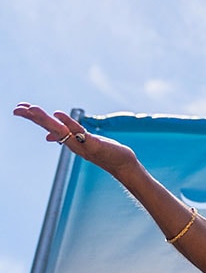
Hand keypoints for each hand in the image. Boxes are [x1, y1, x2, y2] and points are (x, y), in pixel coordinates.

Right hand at [13, 103, 136, 174]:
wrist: (121, 164)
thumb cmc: (104, 152)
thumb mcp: (83, 142)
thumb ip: (68, 136)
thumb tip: (48, 136)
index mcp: (68, 139)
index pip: (47, 126)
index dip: (33, 118)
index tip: (19, 108)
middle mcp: (72, 142)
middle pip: (49, 127)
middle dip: (33, 118)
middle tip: (16, 108)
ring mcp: (82, 145)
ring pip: (60, 130)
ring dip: (45, 120)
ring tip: (32, 109)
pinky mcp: (93, 145)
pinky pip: (79, 133)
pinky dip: (68, 124)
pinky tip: (58, 114)